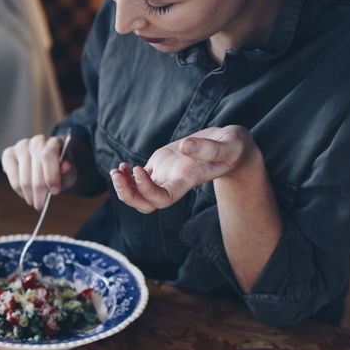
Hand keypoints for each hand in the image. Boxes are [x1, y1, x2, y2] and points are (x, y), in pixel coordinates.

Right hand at [2, 134, 76, 210]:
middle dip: (40, 192)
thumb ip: (68, 171)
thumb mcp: (69, 173)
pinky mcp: (9, 154)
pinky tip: (26, 195)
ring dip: (29, 195)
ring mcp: (21, 147)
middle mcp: (36, 141)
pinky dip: (19, 191)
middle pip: (35, 170)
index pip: (48, 155)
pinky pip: (13, 178)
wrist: (49, 164)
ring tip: (35, 202)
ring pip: (23, 178)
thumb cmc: (60, 169)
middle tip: (41, 205)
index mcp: (53, 142)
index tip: (54, 191)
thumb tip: (66, 166)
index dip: (51, 175)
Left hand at [110, 125, 255, 212]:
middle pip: (145, 204)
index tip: (139, 170)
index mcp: (187, 182)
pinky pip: (138, 178)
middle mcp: (174, 183)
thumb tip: (184, 147)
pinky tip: (122, 166)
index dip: (146, 190)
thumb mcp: (229, 145)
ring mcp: (165, 176)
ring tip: (117, 170)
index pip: (162, 199)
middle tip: (116, 175)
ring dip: (123, 186)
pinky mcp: (161, 166)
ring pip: (138, 194)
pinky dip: (126, 175)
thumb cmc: (234, 147)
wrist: (231, 146)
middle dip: (127, 194)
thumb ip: (209, 148)